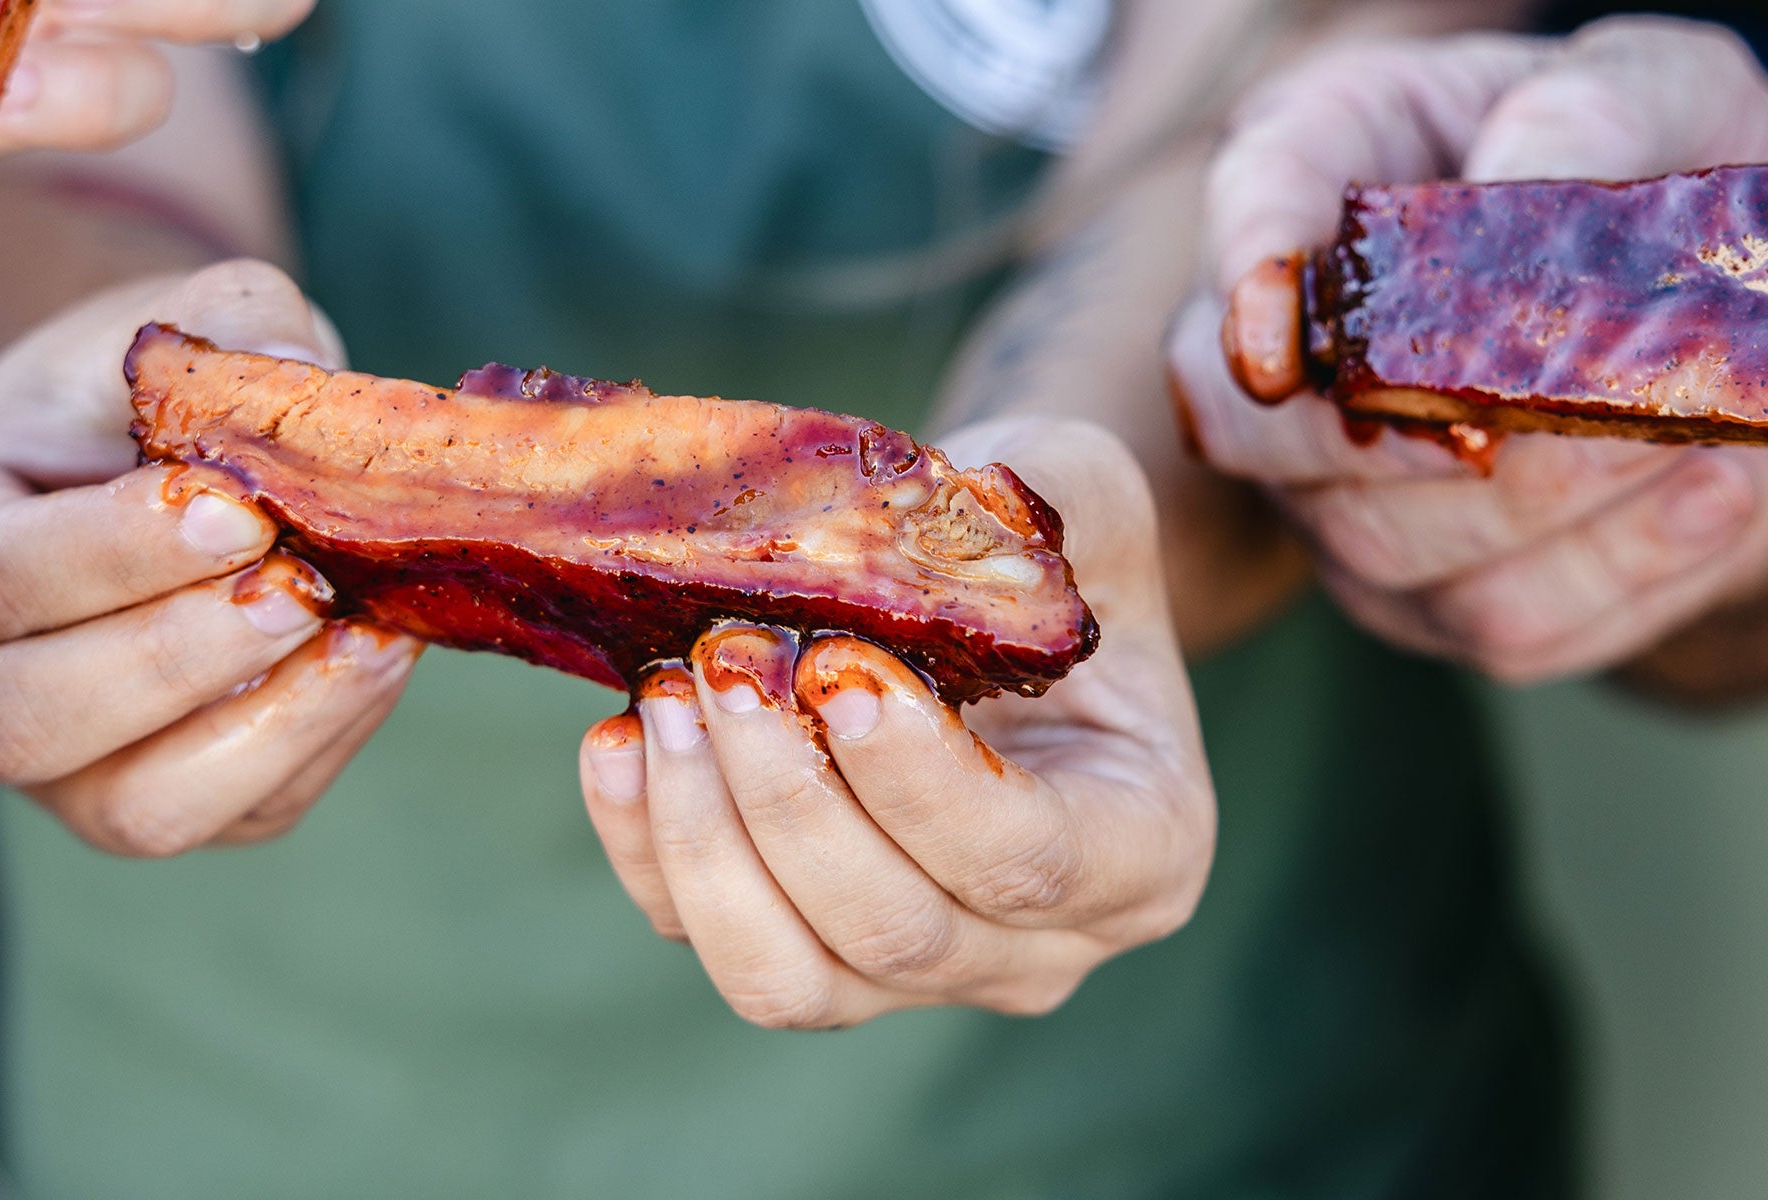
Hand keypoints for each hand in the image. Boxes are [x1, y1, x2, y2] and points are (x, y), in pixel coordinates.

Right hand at [0, 260, 416, 855]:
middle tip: (295, 586)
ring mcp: (50, 770)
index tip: (235, 509)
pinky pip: (234, 816)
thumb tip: (293, 369)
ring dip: (260, 726)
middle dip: (173, 660)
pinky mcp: (160, 800)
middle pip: (23, 725)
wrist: (154, 452)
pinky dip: (317, 741)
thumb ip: (220, 321)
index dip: (114, 554)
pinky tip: (376, 653)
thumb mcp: (159, 323)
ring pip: (129, 810)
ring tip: (359, 631)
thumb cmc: (128, 390)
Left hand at [572, 418, 1211, 1027]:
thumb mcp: (1084, 500)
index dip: (920, 783)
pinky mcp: (803, 956)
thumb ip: (1052, 509)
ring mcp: (916, 974)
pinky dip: (650, 852)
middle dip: (789, 799)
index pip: (1026, 861)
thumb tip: (946, 519)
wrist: (984, 592)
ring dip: (706, 841)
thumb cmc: (1044, 551)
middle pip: (895, 930)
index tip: (840, 666)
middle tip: (728, 659)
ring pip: (789, 978)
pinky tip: (622, 740)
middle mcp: (1038, 946)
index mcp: (1146, 851)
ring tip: (667, 701)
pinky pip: (707, 942)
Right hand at [1178, 16, 1767, 688]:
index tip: (1277, 340)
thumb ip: (1586, 113)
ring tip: (1690, 437)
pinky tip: (1717, 495)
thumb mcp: (1660, 89)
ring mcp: (1348, 488)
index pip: (1246, 203)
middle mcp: (1304, 344)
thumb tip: (1517, 188)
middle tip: (1537, 419)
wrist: (1759, 325)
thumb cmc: (1670, 169)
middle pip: (1254, 432)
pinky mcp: (1437, 594)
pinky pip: (1502, 622)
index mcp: (1328, 161)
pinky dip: (1623, 570)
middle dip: (1399, 445)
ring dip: (1553, 505)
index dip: (1243, 273)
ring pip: (1388, 548)